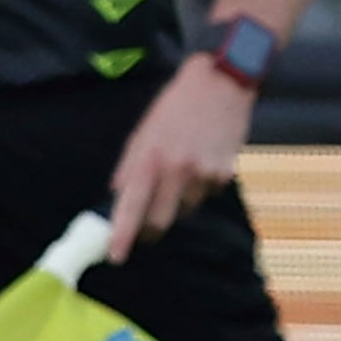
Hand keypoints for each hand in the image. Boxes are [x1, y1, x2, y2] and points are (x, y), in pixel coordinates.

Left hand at [106, 54, 254, 262]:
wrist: (220, 84)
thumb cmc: (175, 106)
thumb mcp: (144, 131)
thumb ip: (130, 166)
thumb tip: (117, 196)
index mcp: (150, 157)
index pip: (132, 205)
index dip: (122, 235)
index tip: (115, 256)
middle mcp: (176, 169)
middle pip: (160, 221)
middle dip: (151, 228)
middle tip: (147, 224)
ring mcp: (203, 174)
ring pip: (185, 209)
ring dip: (179, 201)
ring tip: (183, 169)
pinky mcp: (224, 174)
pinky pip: (206, 195)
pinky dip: (200, 186)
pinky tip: (202, 161)